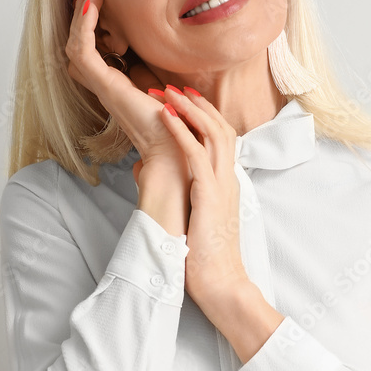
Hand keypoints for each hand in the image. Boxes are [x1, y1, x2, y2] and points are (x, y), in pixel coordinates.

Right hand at [64, 0, 195, 186]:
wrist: (176, 152)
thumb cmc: (178, 128)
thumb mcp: (170, 95)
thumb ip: (164, 84)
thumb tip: (172, 79)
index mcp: (117, 88)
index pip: (90, 55)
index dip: (89, 28)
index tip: (99, 2)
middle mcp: (105, 87)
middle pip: (77, 47)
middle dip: (80, 17)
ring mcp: (103, 86)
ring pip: (76, 46)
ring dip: (80, 16)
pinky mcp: (106, 85)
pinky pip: (83, 50)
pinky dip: (84, 25)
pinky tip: (92, 5)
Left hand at [157, 86, 250, 319]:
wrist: (221, 285)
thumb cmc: (204, 259)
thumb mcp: (189, 219)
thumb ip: (171, 190)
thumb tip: (142, 170)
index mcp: (224, 184)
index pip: (220, 139)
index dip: (202, 116)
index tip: (181, 100)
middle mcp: (228, 180)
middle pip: (222, 128)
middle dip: (197, 104)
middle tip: (174, 86)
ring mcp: (222, 186)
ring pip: (214, 134)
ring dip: (190, 110)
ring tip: (169, 92)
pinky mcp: (210, 196)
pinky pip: (197, 155)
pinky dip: (182, 132)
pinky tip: (166, 117)